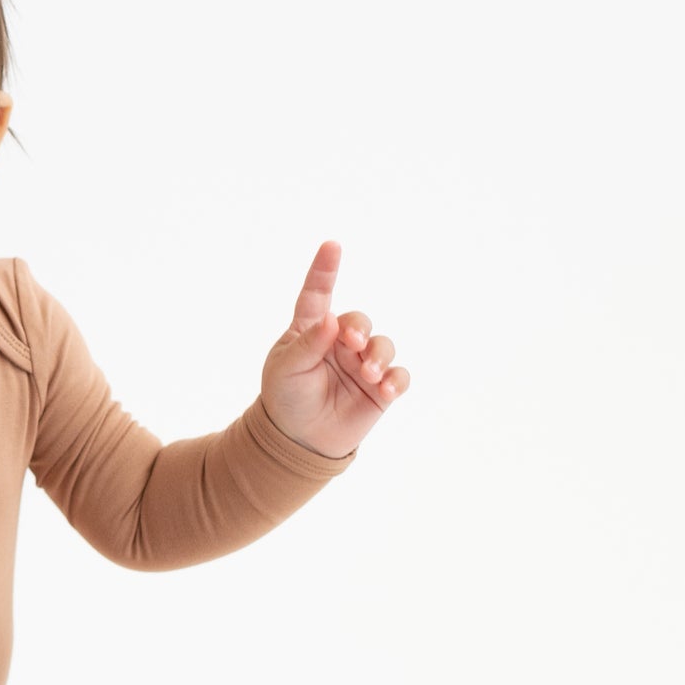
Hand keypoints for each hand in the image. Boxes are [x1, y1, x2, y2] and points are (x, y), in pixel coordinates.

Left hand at [260, 240, 409, 457]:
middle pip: (359, 321)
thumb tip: (332, 318)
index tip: (331, 246)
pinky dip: (395, 379)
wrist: (299, 439)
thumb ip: (308, 344)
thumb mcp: (286, 369)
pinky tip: (385, 389)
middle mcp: (339, 342)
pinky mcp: (379, 388)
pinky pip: (398, 376)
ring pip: (383, 346)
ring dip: (380, 356)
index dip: (324, 270)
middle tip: (353, 343)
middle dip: (359, 328)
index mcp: (310, 330)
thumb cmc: (286, 397)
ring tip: (369, 374)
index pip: (317, 295)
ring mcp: (361, 364)